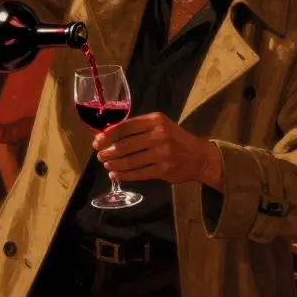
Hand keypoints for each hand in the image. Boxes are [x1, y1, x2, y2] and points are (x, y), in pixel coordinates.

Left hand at [93, 112, 222, 186]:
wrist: (200, 157)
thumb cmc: (175, 138)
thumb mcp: (160, 125)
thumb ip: (138, 127)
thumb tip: (108, 133)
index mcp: (156, 120)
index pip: (125, 127)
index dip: (108, 135)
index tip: (97, 141)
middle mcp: (159, 135)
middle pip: (126, 145)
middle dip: (108, 151)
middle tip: (99, 155)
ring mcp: (162, 154)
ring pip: (130, 160)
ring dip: (114, 163)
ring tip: (106, 164)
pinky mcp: (164, 170)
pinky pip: (139, 173)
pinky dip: (124, 175)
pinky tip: (115, 174)